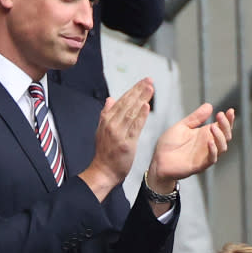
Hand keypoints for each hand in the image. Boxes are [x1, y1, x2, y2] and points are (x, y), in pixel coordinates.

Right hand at [79, 77, 153, 200]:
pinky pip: (134, 127)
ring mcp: (118, 133)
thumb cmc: (104, 154)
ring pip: (131, 112)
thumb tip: (110, 99)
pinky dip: (140, 116)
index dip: (133, 90)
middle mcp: (112, 124)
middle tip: (149, 80)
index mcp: (107, 120)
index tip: (142, 82)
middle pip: (127, 103)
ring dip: (141, 99)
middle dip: (139, 90)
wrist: (102, 171)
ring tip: (150, 88)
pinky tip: (146, 107)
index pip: (121, 101)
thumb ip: (106, 114)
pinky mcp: (126, 143)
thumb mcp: (102, 131)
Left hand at [145, 104, 233, 194]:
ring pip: (222, 147)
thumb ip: (195, 118)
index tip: (230, 110)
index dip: (228, 120)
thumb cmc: (169, 144)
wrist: (158, 161)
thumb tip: (209, 106)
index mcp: (205, 135)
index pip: (222, 127)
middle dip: (226, 125)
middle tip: (220, 115)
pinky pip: (212, 159)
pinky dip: (213, 150)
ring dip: (220, 136)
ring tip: (213, 126)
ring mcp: (205, 155)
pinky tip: (209, 141)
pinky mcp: (199, 165)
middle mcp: (208, 145)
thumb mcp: (182, 127)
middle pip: (225, 136)